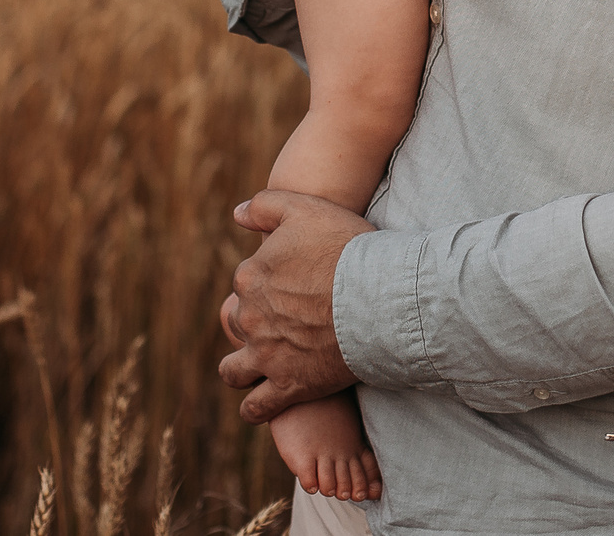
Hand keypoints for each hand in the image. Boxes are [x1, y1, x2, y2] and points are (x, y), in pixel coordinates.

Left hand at [218, 189, 375, 421]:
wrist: (380, 297)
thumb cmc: (347, 248)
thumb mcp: (306, 208)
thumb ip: (265, 205)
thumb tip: (236, 214)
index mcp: (250, 276)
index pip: (247, 281)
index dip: (268, 281)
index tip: (292, 283)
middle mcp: (251, 318)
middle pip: (242, 321)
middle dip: (257, 321)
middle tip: (288, 320)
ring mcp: (267, 356)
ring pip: (234, 370)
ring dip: (241, 368)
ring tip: (258, 366)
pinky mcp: (288, 387)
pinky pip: (256, 408)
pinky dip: (255, 408)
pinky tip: (260, 405)